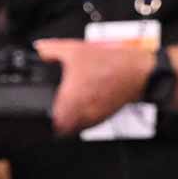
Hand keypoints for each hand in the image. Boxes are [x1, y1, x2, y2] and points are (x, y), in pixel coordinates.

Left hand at [33, 38, 151, 135]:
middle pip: (62, 129)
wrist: (138, 72)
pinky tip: (83, 102)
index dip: (45, 121)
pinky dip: (83, 117)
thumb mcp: (75, 50)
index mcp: (71, 99)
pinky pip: (88, 124)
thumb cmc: (110, 64)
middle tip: (53, 109)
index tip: (42, 113)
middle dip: (56, 120)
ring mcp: (93, 118)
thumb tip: (39, 49)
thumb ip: (51, 50)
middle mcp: (82, 113)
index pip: (52, 124)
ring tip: (68, 105)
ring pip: (75, 128)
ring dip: (70, 120)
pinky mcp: (103, 118)